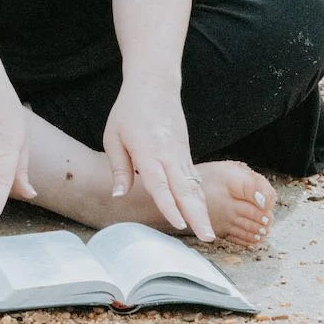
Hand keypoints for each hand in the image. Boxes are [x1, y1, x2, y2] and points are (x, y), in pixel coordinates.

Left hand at [103, 81, 214, 240]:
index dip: (169, 205)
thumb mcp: (113, 136)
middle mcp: (169, 154)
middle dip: (197, 215)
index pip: (160, 183)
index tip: (179, 224)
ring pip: (193, 186)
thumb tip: (118, 195)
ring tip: (209, 234)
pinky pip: (193, 178)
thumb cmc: (129, 110)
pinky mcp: (185, 152)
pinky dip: (199, 196)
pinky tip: (202, 212)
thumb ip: (119, 168)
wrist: (154, 84)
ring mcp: (180, 153)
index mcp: (148, 150)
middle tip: (207, 238)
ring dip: (202, 209)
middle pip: (185, 189)